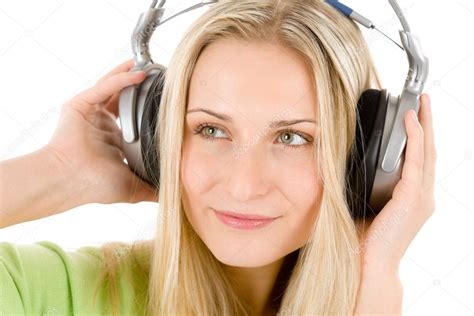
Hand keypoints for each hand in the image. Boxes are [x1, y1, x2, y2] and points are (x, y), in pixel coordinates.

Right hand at [45, 59, 157, 204]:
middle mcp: (103, 124)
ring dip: (131, 75)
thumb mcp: (133, 188)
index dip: (150, 109)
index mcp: (114, 140)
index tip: (170, 102)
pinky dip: (121, 79)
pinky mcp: (81, 105)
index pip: (136, 118)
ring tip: (151, 65)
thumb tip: (174, 195)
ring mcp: (91, 114)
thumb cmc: (94, 186)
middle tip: (162, 77)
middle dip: (141, 87)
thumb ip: (153, 189)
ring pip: (114, 88)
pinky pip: (104, 87)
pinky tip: (139, 74)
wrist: (68, 181)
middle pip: (125, 99)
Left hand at [354, 93, 435, 312]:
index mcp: (413, 198)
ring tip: (422, 103)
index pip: (421, 161)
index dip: (421, 137)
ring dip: (425, 125)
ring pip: (427, 153)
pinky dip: (415, 139)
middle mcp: (423, 196)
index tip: (416, 116)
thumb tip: (354, 165)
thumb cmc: (365, 238)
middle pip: (429, 152)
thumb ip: (370, 186)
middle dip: (428, 125)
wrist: (369, 263)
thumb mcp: (368, 205)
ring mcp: (421, 198)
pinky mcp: (413, 198)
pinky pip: (416, 161)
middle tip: (426, 101)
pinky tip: (411, 121)